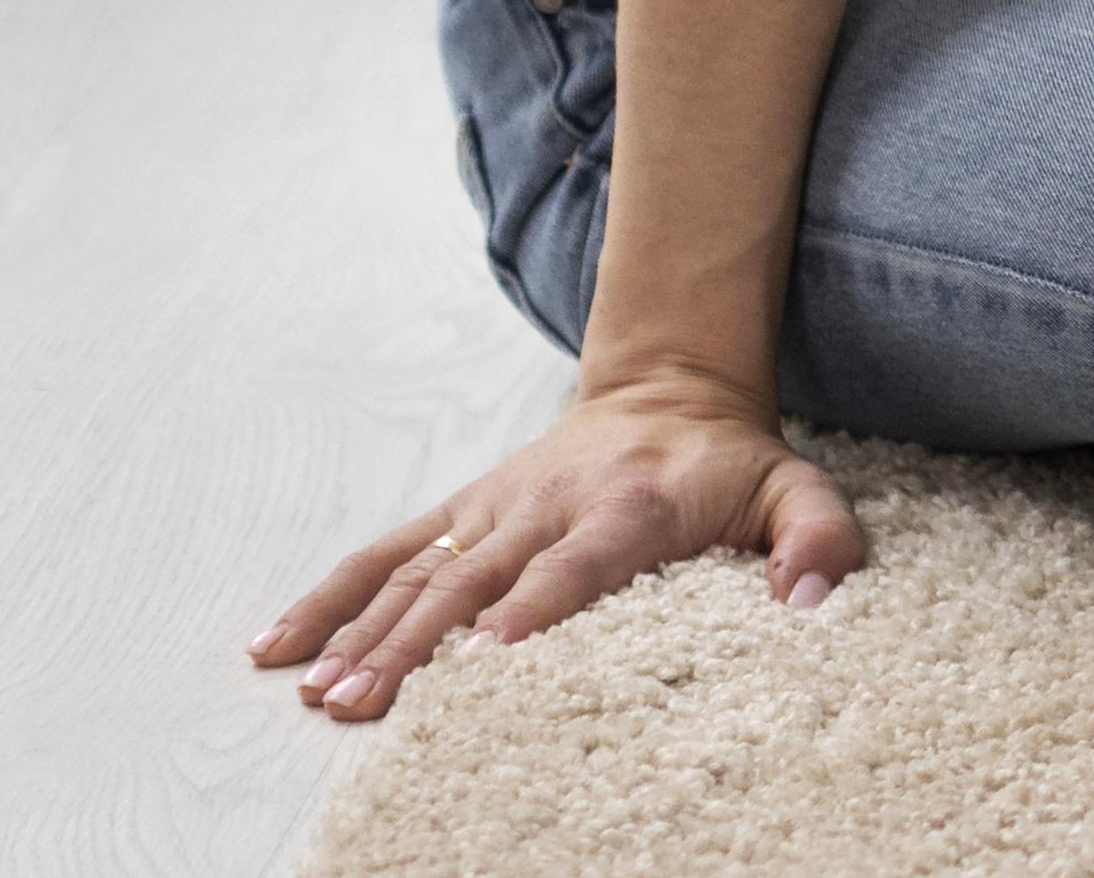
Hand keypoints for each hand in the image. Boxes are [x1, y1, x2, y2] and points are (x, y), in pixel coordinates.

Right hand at [247, 375, 860, 719]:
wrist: (670, 389)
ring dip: (362, 635)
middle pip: (473, 580)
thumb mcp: (794, 487)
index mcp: (627, 507)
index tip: (485, 655)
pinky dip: (327, 599)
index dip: (530, 607)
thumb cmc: (730, 463)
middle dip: (416, 644)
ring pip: (416, 573)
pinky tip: (275, 648)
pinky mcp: (458, 511)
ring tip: (319, 695)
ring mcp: (491, 508)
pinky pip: (382, 554)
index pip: (574, 565)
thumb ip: (818, 539)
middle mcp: (545, 505)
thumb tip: (812, 601)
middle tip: (363, 705)